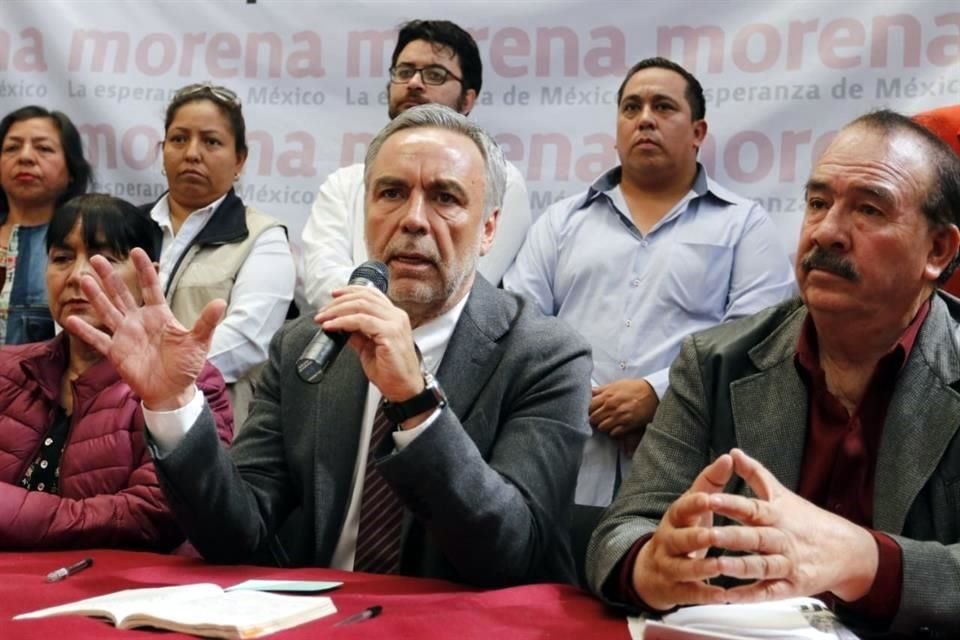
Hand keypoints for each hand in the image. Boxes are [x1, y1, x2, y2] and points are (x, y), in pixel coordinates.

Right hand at [62, 248, 224, 409]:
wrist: (172, 391)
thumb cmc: (187, 365)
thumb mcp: (199, 342)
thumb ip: (206, 322)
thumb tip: (221, 302)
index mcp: (159, 315)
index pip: (150, 287)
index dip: (144, 270)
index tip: (136, 251)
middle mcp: (139, 321)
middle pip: (122, 294)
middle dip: (110, 277)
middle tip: (96, 258)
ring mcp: (126, 335)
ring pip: (108, 311)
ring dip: (96, 296)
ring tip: (84, 280)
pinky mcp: (116, 352)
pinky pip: (98, 340)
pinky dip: (85, 331)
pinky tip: (70, 319)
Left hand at [315, 285, 423, 412]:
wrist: (404, 389)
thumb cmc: (391, 371)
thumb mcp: (369, 347)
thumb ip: (357, 334)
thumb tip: (340, 326)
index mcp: (393, 317)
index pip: (371, 294)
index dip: (350, 291)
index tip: (333, 295)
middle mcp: (396, 316)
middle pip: (364, 297)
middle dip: (338, 302)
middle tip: (322, 313)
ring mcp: (395, 324)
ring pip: (361, 305)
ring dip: (337, 310)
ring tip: (323, 319)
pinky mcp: (390, 334)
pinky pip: (362, 321)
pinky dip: (343, 321)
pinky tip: (332, 326)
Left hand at [590, 379, 658, 446]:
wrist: (652, 393)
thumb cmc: (633, 388)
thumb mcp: (615, 385)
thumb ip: (601, 390)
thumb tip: (587, 392)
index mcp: (607, 396)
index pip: (588, 406)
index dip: (587, 410)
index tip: (589, 411)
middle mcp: (611, 407)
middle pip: (593, 419)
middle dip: (593, 419)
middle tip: (597, 418)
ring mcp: (619, 417)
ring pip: (601, 427)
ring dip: (602, 426)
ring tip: (606, 423)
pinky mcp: (627, 425)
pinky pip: (613, 433)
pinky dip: (612, 432)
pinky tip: (615, 427)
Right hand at [631, 454, 734, 610]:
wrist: (652, 571)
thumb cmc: (683, 532)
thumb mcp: (692, 507)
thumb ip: (710, 483)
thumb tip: (729, 456)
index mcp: (675, 519)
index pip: (681, 508)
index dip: (693, 504)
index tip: (707, 498)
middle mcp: (668, 541)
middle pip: (678, 539)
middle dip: (695, 537)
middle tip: (712, 535)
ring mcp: (670, 567)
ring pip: (683, 568)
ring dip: (701, 568)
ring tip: (719, 566)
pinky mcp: (675, 590)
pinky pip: (690, 593)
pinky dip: (706, 594)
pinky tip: (723, 596)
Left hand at [707, 448, 878, 603]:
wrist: (848, 551)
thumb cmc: (807, 520)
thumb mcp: (782, 495)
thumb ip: (755, 474)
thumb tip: (733, 452)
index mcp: (777, 515)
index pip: (751, 508)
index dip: (731, 503)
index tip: (710, 499)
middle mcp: (782, 539)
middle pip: (755, 538)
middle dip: (732, 537)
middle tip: (708, 535)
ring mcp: (788, 564)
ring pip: (762, 566)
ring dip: (739, 567)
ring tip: (717, 565)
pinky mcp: (791, 586)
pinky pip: (769, 592)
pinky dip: (750, 595)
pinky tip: (729, 596)